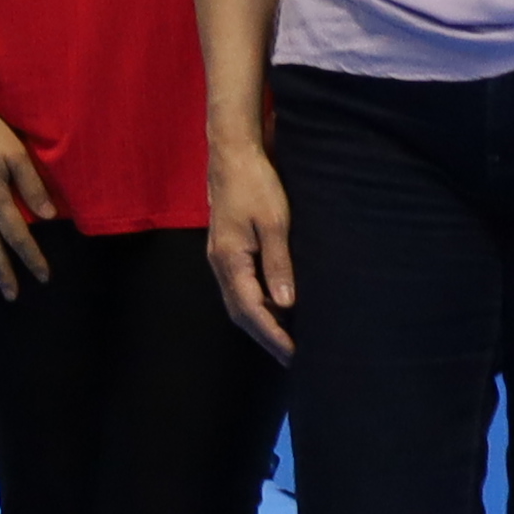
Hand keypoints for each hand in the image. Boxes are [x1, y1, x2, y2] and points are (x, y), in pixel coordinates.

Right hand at [205, 135, 296, 358]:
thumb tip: (286, 304)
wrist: (233, 155)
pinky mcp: (226, 249)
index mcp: (230, 260)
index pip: (251, 310)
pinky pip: (239, 287)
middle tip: (291, 357)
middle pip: (240, 312)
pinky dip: (256, 305)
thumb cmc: (256, 185)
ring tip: (285, 339)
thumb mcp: (274, 223)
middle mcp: (221, 264)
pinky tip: (275, 306)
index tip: (293, 355)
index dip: (273, 335)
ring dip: (260, 322)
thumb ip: (279, 264)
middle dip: (265, 337)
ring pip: (238, 301)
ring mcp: (221, 257)